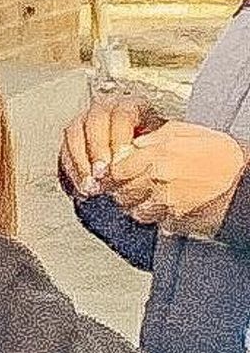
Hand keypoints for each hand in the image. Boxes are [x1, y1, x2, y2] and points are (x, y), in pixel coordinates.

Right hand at [64, 94, 163, 191]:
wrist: (142, 163)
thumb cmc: (154, 154)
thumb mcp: (161, 147)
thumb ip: (152, 150)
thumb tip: (140, 158)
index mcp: (132, 106)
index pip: (122, 114)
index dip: (119, 138)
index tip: (120, 160)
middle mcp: (106, 110)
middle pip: (94, 121)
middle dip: (97, 150)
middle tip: (102, 174)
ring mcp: (85, 123)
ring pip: (74, 136)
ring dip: (81, 164)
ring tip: (91, 186)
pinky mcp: (72, 141)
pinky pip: (64, 153)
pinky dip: (72, 172)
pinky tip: (83, 186)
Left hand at [100, 120, 249, 233]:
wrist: (243, 179)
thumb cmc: (220, 154)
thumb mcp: (186, 132)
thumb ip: (155, 137)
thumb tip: (135, 143)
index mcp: (157, 153)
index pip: (116, 168)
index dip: (115, 172)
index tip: (117, 173)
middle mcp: (157, 176)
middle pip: (121, 190)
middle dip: (122, 189)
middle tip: (131, 186)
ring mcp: (165, 198)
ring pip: (133, 208)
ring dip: (136, 204)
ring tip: (147, 197)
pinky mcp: (175, 216)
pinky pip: (152, 219)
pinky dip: (152, 215)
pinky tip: (161, 207)